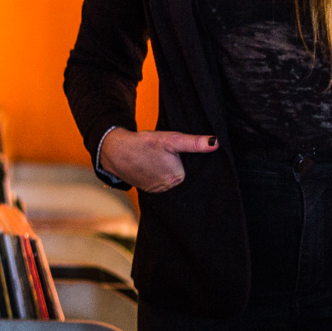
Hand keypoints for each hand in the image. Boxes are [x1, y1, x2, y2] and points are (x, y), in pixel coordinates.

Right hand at [100, 129, 217, 192]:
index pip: (190, 167)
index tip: (174, 152)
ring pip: (169, 178)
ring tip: (155, 160)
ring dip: (165, 170)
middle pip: (180, 174)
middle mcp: (169, 187)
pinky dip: (157, 175)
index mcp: (178, 176)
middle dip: (175, 164)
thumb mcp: (170, 139)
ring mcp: (158, 191)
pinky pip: (159, 183)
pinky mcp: (148, 191)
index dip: (183, 157)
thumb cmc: (143, 144)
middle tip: (163, 154)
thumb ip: (193, 143)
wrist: (115, 151)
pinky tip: (150, 167)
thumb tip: (216, 143)